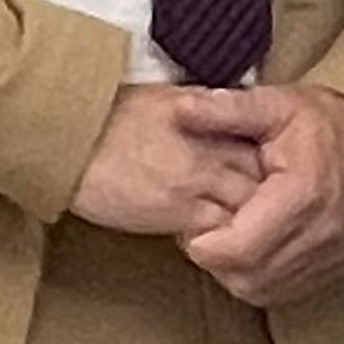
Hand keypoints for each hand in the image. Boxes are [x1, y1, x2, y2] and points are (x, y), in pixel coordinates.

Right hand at [72, 85, 268, 237]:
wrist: (71, 136)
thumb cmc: (108, 115)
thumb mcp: (165, 98)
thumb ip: (202, 111)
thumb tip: (223, 121)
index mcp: (212, 116)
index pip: (264, 142)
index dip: (272, 163)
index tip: (272, 178)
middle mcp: (215, 146)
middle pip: (267, 176)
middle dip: (272, 195)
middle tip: (271, 215)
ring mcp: (200, 179)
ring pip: (251, 207)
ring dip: (253, 222)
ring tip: (249, 236)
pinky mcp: (179, 211)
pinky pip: (222, 233)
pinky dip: (227, 241)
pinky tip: (220, 245)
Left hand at [185, 87, 343, 309]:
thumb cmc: (325, 121)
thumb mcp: (275, 104)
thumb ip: (226, 109)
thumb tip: (180, 109)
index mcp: (303, 193)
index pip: (238, 248)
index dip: (204, 244)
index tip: (192, 226)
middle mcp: (322, 232)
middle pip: (247, 275)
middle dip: (214, 260)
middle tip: (202, 233)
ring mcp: (334, 254)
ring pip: (263, 289)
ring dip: (235, 273)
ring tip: (226, 240)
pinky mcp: (338, 266)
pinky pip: (286, 292)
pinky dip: (260, 279)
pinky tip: (252, 251)